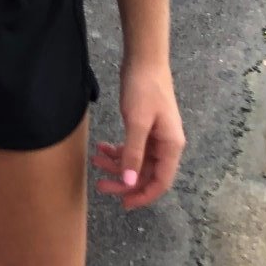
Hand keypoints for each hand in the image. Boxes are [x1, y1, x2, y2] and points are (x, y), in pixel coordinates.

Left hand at [93, 61, 184, 209]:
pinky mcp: (144, 127)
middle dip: (123, 182)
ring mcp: (155, 136)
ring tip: (95, 161)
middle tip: (100, 186)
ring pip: (136, 161)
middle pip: (146, 174)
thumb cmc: (144, 89)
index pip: (161, 182)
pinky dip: (116, 150)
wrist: (144, 60)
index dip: (143, 196)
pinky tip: (100, 147)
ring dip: (116, 165)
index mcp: (171, 147)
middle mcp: (166, 145)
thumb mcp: (137, 122)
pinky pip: (131, 147)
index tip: (123, 204)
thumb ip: (133, 153)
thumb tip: (129, 183)